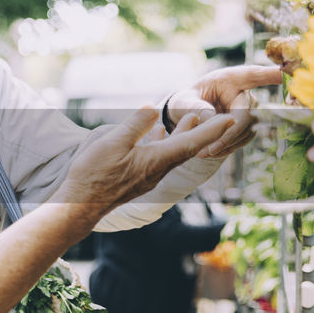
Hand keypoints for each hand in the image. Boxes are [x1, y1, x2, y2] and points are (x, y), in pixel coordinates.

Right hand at [58, 107, 233, 214]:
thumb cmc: (95, 174)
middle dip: (204, 131)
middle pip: (187, 148)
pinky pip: (159, 157)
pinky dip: (164, 142)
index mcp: (157, 160)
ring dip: (184, 136)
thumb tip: (153, 108)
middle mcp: (158, 170)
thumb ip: (136, 125)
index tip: (232, 119)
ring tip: (191, 120)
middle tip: (222, 117)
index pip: (192, 143)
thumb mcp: (114, 143)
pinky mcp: (137, 179)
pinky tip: (157, 135)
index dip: (213, 130)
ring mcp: (148, 176)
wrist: (80, 205)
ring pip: (173, 152)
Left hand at [166, 65, 282, 157]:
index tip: (285, 73)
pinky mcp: (249, 126)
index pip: (256, 75)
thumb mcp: (183, 101)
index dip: (273, 75)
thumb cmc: (186, 101)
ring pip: (247, 131)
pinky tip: (211, 152)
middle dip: (229, 134)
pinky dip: (227, 148)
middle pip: (247, 115)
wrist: (187, 114)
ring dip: (226, 145)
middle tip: (208, 150)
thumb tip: (209, 119)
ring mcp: (250, 110)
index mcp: (232, 78)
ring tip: (203, 153)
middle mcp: (246, 93)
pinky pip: (243, 140)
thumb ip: (194, 107)